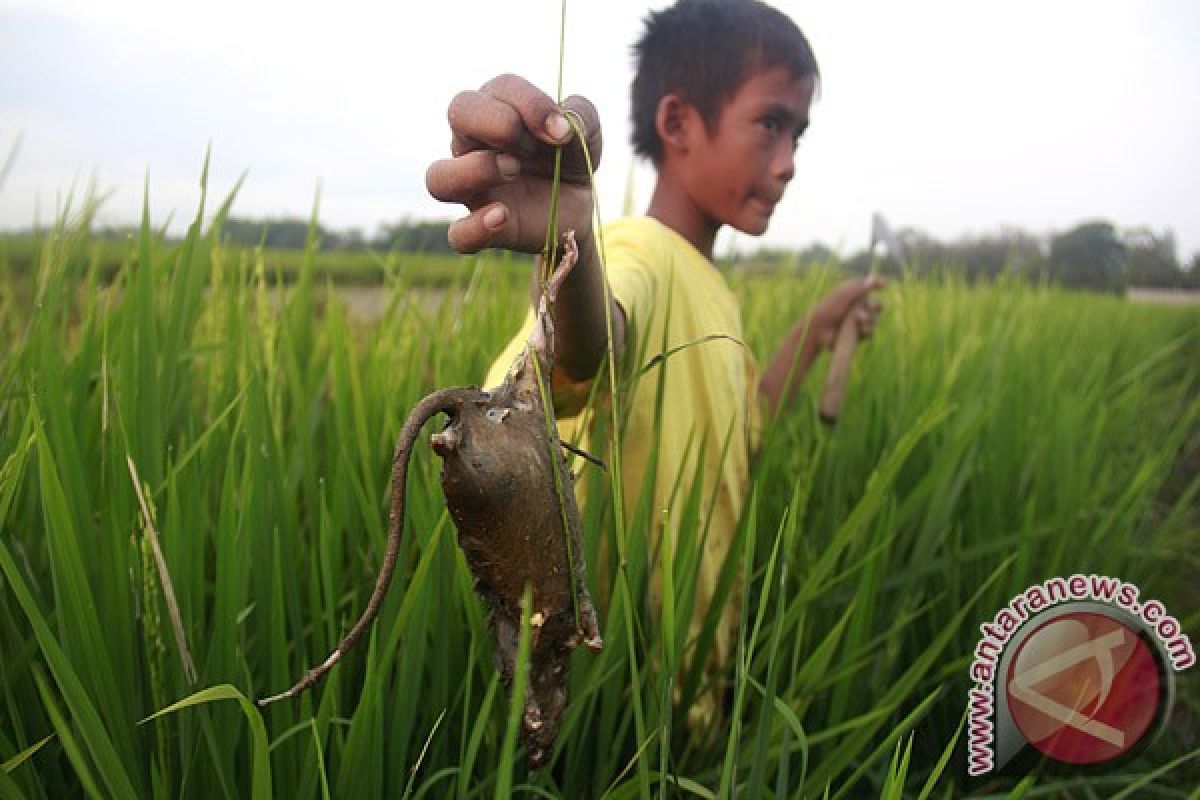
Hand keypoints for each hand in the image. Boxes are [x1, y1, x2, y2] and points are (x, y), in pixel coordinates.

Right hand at [426, 74, 602, 254]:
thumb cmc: (568, 158)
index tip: (563, 131)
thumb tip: (561, 127)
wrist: (576, 207)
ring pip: (439, 177)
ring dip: (475, 170)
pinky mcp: (482, 229)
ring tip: (512, 171)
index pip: (500, 89)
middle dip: (497, 122)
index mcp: (498, 110)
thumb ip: (580, 114)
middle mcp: (474, 144)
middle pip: (458, 112)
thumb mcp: (586, 130)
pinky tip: (502, 216)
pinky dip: (475, 227)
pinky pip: (458, 234)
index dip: (530, 104)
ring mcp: (472, 188)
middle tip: (530, 147)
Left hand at [807, 276, 885, 349]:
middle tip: (869, 306)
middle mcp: (858, 306)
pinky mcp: (857, 334)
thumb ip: (860, 286)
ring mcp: (858, 321)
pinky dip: (866, 331)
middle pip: (877, 305)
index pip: (871, 287)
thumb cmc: (829, 308)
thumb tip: (875, 278)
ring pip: (874, 319)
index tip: (884, 284)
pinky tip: (860, 329)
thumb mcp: (844, 294)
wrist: (819, 329)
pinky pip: (870, 332)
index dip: (878, 285)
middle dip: (875, 305)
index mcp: (854, 293)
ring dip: (869, 319)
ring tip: (859, 319)